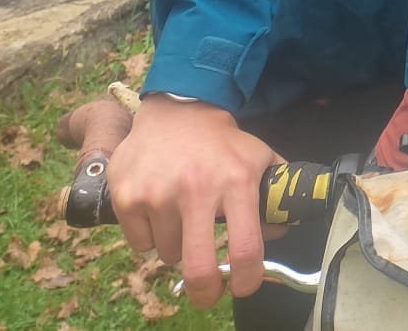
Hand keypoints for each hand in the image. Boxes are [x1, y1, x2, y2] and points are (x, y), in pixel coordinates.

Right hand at [107, 95, 282, 306]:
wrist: (177, 113)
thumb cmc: (222, 144)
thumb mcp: (259, 159)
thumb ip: (274, 195)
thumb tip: (279, 232)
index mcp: (237, 182)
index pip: (245, 247)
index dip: (247, 278)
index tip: (245, 287)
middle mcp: (197, 189)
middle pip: (198, 267)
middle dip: (205, 292)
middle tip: (208, 295)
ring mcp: (158, 194)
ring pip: (168, 254)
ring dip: (177, 247)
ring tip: (184, 216)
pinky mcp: (128, 197)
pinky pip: (141, 244)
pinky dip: (150, 236)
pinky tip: (159, 208)